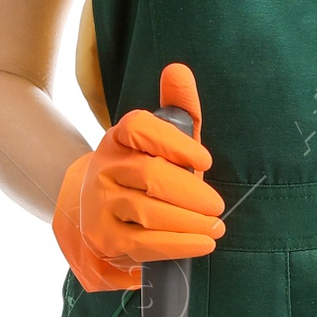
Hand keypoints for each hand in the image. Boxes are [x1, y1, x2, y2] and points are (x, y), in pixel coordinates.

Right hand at [52, 62, 223, 291]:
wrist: (100, 211)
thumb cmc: (146, 172)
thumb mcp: (163, 141)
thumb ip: (178, 107)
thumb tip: (178, 70)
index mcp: (119, 138)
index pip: (139, 127)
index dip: (175, 142)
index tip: (206, 159)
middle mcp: (105, 168)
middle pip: (150, 175)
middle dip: (191, 192)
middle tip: (217, 205)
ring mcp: (102, 205)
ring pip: (148, 212)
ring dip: (189, 222)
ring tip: (215, 227)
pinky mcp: (106, 239)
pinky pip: (144, 244)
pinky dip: (179, 245)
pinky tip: (202, 243)